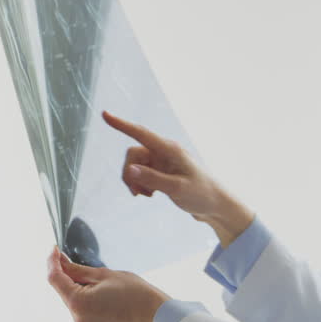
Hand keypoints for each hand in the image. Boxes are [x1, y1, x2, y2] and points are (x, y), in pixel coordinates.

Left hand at [46, 247, 169, 321]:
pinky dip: (82, 295)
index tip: (54, 250)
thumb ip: (77, 269)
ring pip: (70, 298)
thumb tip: (60, 262)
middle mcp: (77, 317)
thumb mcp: (102, 274)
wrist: (154, 313)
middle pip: (61, 289)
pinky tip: (94, 287)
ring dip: (73, 284)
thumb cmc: (134, 292)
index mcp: (78, 303)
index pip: (54, 279)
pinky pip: (80, 307)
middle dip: (63, 273)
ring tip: (89, 274)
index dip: (52, 262)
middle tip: (69, 256)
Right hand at [102, 110, 253, 246]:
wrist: (215, 206)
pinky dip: (140, 184)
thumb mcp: (177, 188)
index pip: (141, 133)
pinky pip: (140, 173)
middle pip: (132, 154)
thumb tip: (129, 169)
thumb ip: (152, 178)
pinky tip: (150, 194)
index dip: (121, 124)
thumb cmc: (201, 194)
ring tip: (146, 196)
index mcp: (170, 149)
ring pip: (134, 165)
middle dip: (129, 173)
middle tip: (136, 193)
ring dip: (134, 181)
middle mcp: (164, 152)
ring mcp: (162, 161)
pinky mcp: (161, 171)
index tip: (105, 114)